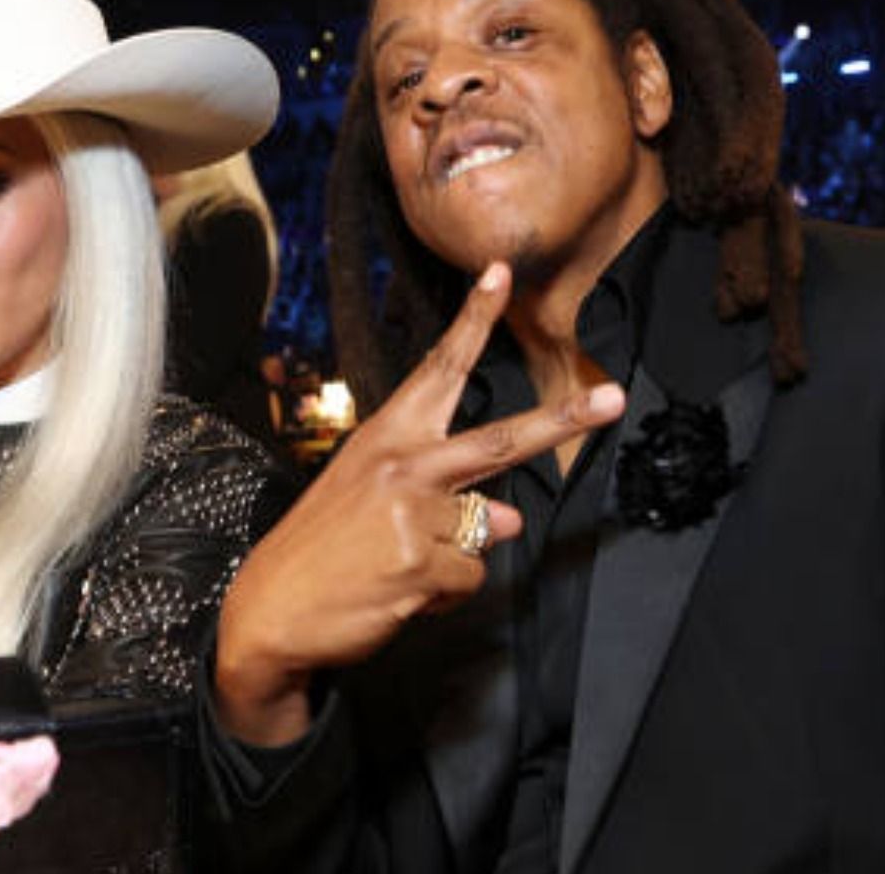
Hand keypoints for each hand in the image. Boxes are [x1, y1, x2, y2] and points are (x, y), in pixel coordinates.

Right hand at [214, 262, 625, 744]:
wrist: (271, 610)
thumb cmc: (321, 551)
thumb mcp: (374, 504)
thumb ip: (444, 498)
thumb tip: (510, 518)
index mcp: (386, 436)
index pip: (438, 369)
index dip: (473, 321)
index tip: (501, 274)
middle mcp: (403, 464)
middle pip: (500, 440)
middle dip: (563, 420)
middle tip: (613, 398)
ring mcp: (414, 513)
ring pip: (486, 532)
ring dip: (454, 558)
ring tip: (396, 567)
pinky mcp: (421, 562)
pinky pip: (469, 578)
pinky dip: (444, 594)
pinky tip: (398, 593)